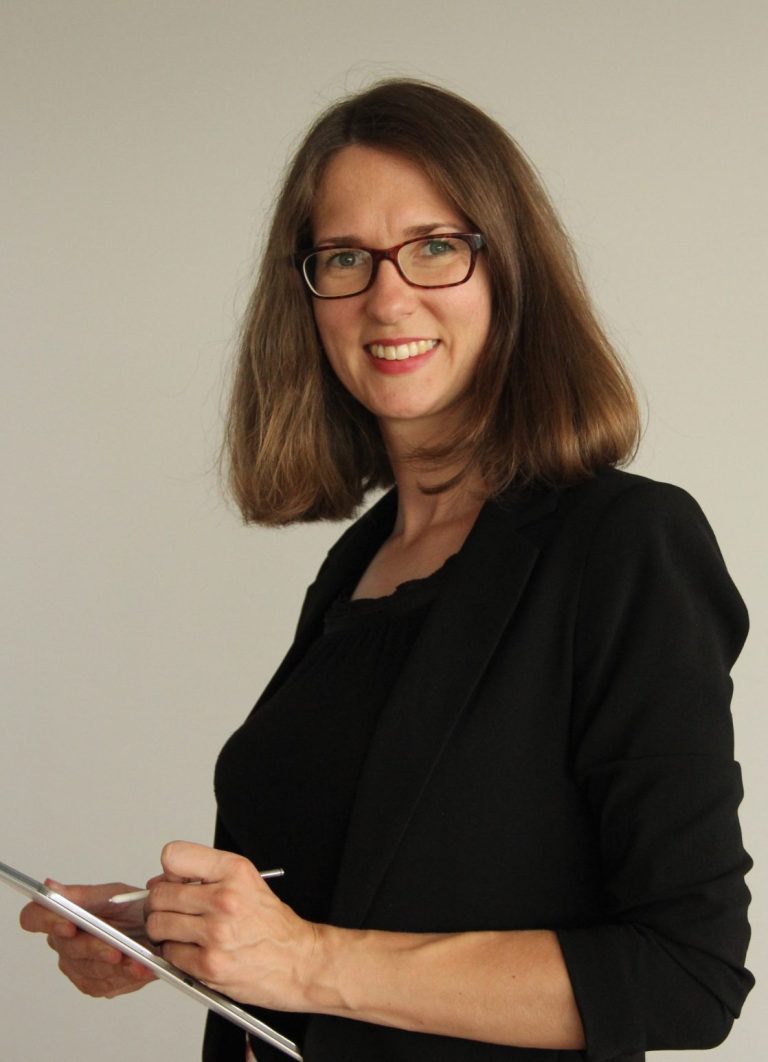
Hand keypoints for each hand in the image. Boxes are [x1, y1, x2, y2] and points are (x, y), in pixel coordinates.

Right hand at [19, 881, 155, 997]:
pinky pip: (104, 984)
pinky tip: (141, 968)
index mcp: (61, 916)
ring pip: (88, 969)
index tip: (68, 924)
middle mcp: (63, 943)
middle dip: (94, 947)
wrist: (157, 929)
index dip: (47, 921)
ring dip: (114, 966)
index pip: (34, 918)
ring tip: (136, 960)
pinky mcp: (93, 984)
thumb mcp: (112, 894)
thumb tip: (50, 887)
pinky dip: (125, 976)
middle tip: (115, 949)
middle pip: (67, 948)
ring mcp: (76, 966)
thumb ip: (81, 895)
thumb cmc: (131, 908)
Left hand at [145, 841, 317, 1008]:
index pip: (174, 856)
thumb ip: (207, 874)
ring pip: (158, 925)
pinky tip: (195, 951)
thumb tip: (161, 881)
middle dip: (160, 905)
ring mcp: (215, 933)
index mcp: (235, 871)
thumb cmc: (272, 925)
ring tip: (184, 933)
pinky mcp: (209, 965)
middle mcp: (225, 898)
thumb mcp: (247, 881)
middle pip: (159, 894)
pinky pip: (168, 954)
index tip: (175, 881)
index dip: (170, 871)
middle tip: (173, 911)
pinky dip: (175, 954)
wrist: (298, 961)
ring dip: (164, 931)